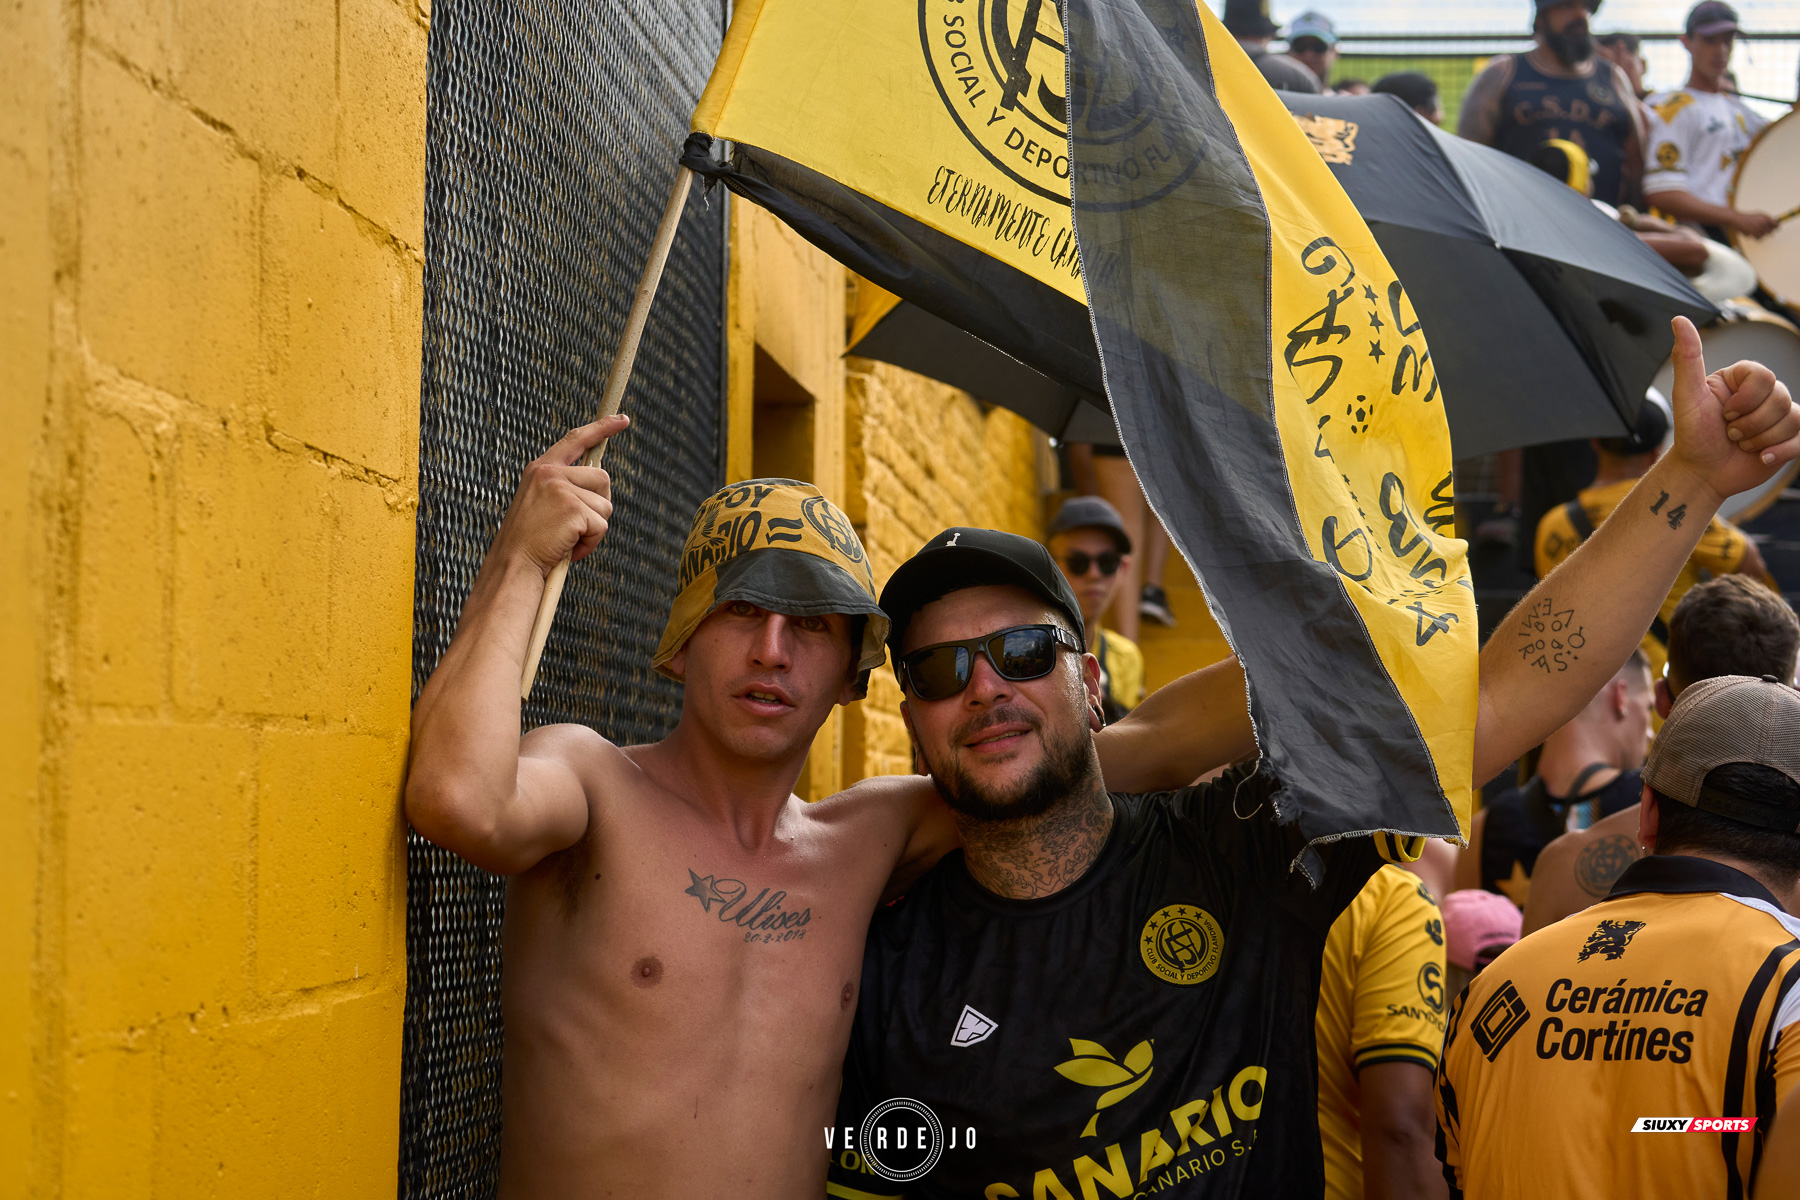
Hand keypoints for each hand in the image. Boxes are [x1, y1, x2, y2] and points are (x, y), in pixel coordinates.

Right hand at [493, 415, 627, 574]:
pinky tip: (569, 548)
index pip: (576, 439)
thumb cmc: (529, 543)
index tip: (622, 419)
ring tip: (566, 540)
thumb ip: (564, 489)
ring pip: (605, 506)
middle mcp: (550, 473)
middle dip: (598, 505)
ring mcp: (561, 489)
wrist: (513, 565)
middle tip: (575, 527)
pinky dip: (591, 543)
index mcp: (541, 470)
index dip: (602, 428)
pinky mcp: (573, 508)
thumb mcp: (541, 505)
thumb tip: (599, 485)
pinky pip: (602, 526)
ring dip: (593, 529)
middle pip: (602, 478)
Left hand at [1666, 316, 1799, 504]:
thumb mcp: (1686, 395)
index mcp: (1741, 378)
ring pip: (1791, 419)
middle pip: (1780, 398)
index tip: (1724, 413)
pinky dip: (1780, 450)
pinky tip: (1760, 457)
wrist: (1701, 473)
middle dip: (1750, 423)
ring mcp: (1778, 415)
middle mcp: (1762, 393)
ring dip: (1759, 439)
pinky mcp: (1789, 437)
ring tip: (1739, 444)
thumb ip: (1687, 358)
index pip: (1764, 376)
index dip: (1745, 400)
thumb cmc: (1691, 435)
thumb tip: (1679, 320)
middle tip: (1729, 432)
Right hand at [1735, 210, 1779, 238]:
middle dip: (1770, 229)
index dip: (1777, 225)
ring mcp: (1758, 231)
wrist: (1739, 220)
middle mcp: (1763, 225)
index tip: (1777, 226)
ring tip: (1758, 229)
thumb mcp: (1761, 215)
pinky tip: (1755, 232)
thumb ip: (1769, 219)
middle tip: (1766, 228)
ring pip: (1766, 235)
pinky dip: (1758, 236)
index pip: (1776, 224)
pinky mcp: (1753, 236)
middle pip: (1772, 231)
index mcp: (1765, 219)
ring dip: (1763, 233)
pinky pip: (1760, 238)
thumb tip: (1776, 222)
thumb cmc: (1750, 217)